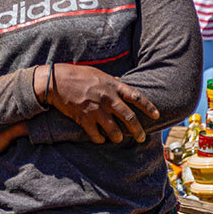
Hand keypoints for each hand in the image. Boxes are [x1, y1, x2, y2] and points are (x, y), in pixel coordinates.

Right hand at [37, 64, 159, 143]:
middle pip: (129, 118)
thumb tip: (120, 82)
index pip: (136, 97)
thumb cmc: (77, 74)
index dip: (148, 107)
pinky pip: (96, 135)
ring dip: (118, 137)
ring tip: (118, 139)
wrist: (56, 81)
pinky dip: (99, 139)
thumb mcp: (98, 73)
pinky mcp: (84, 119)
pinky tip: (100, 139)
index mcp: (113, 86)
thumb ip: (111, 81)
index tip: (156, 115)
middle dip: (137, 130)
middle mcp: (108, 99)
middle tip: (141, 137)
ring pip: (114, 130)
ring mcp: (96, 110)